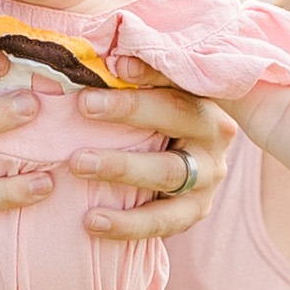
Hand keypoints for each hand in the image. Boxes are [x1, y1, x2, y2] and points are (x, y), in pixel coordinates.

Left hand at [64, 79, 233, 240]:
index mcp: (206, 108)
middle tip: (76, 157)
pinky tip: (92, 223)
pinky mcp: (194, 211)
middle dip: (123, 155)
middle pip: (171, 150)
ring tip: (80, 176)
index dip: (129, 104)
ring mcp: (207, 183)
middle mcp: (213, 146)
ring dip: (123, 179)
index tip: (84, 102)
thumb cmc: (158, 109)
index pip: (170, 102)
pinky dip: (128, 225)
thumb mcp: (157, 89)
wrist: (186, 146)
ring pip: (168, 182)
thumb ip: (143, 75)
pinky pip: (163, 223)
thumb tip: (117, 64)